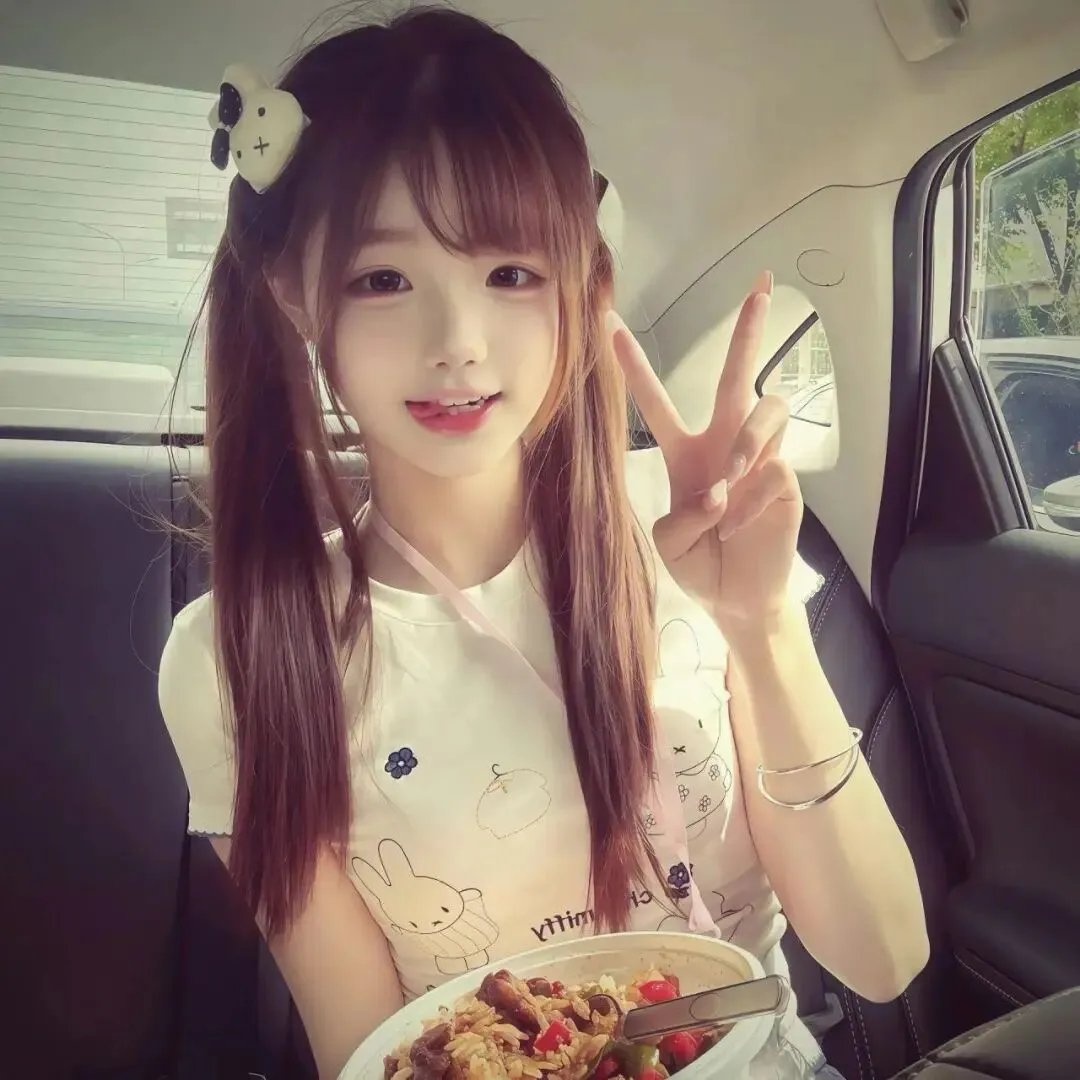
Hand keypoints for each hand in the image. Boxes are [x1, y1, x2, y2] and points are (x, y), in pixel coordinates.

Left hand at [611, 271, 802, 626]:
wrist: (734, 597)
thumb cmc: (698, 561)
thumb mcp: (668, 541)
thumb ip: (681, 515)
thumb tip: (719, 490)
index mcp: (684, 451)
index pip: (656, 399)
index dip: (633, 364)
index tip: (609, 323)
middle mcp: (723, 443)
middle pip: (736, 375)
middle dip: (749, 332)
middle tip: (761, 289)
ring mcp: (758, 458)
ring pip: (766, 408)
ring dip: (744, 441)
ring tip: (728, 478)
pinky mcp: (785, 479)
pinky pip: (773, 467)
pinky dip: (751, 499)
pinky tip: (738, 525)